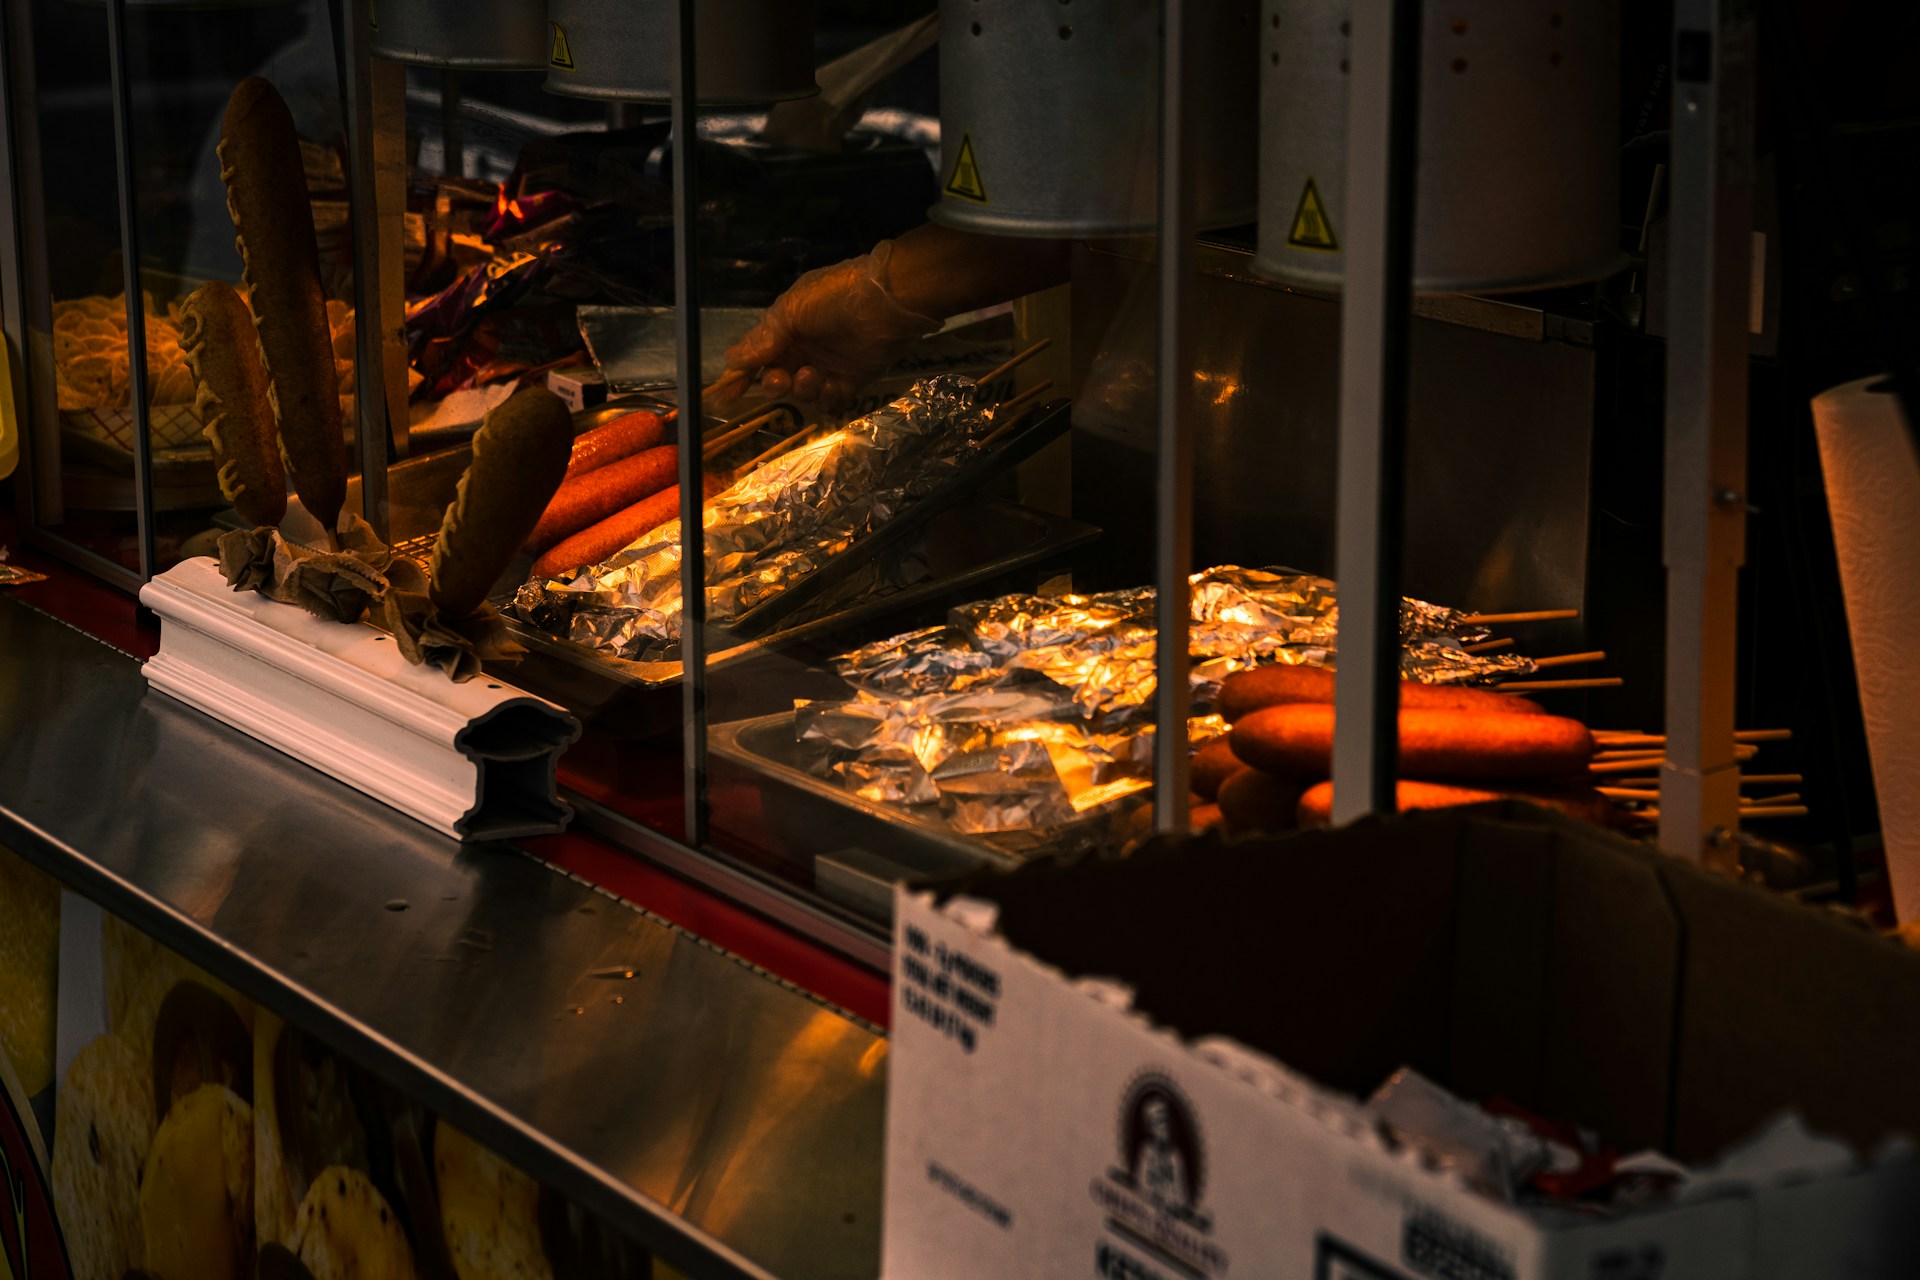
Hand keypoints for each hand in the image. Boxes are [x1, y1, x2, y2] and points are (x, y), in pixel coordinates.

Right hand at [717, 241, 937, 406]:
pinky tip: (830, 384)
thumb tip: (731, 358)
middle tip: (779, 379)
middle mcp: (805, 347)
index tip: (725, 396)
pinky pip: (830, 399)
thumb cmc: (834, 298)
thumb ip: (763, 339)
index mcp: (786, 327)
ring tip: (811, 374)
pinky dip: (826, 396)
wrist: (886, 302)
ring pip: (802, 391)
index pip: (756, 355)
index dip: (740, 376)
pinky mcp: (852, 379)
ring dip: (801, 388)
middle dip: (773, 383)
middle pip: (778, 378)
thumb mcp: (791, 312)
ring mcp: (828, 365)